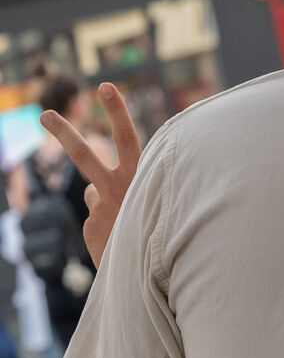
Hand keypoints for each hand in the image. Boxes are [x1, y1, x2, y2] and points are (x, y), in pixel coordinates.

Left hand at [39, 83, 141, 267]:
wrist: (156, 271)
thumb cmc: (166, 230)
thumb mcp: (156, 201)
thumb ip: (126, 189)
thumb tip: (89, 190)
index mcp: (141, 177)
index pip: (129, 137)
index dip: (116, 111)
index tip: (105, 86)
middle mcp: (120, 188)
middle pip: (84, 156)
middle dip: (64, 133)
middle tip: (45, 115)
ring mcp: (102, 207)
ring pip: (94, 188)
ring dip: (102, 194)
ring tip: (94, 180)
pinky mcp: (92, 225)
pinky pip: (99, 214)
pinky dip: (108, 223)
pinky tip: (121, 237)